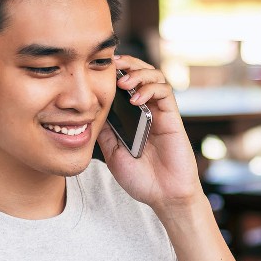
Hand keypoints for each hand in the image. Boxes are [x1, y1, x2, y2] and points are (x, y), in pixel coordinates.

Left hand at [97, 56, 202, 210]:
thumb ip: (105, 132)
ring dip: (139, 73)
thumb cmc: (140, 179)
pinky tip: (136, 99)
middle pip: (141, 74)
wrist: (164, 196)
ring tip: (124, 82)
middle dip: (128, 64)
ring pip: (155, 77)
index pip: (125, 85)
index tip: (97, 68)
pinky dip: (150, 89)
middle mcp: (147, 111)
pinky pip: (165, 93)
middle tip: (112, 64)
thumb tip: (88, 111)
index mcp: (132, 117)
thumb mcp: (112, 153)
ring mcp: (160, 113)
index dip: (115, 72)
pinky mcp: (173, 118)